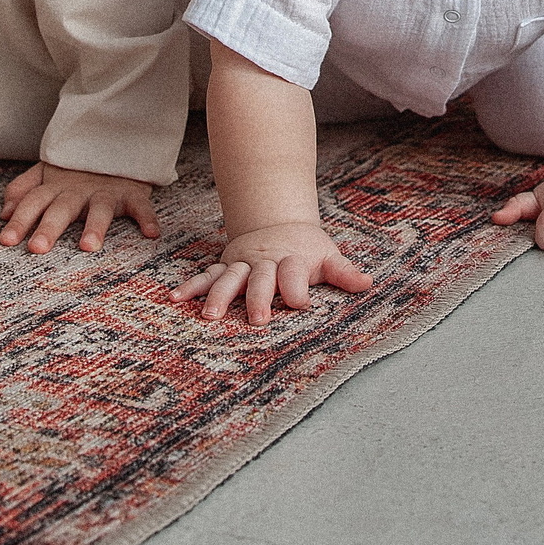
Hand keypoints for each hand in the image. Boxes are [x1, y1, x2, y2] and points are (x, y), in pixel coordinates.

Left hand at [0, 162, 158, 253]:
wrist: (116, 141)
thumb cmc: (76, 170)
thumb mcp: (46, 174)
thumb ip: (23, 190)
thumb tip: (3, 212)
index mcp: (56, 188)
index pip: (33, 203)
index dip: (19, 220)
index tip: (6, 241)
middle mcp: (78, 191)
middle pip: (61, 209)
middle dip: (49, 228)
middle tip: (37, 248)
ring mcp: (106, 192)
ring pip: (99, 209)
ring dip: (94, 227)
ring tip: (87, 246)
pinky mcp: (132, 193)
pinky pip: (141, 206)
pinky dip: (147, 218)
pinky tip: (151, 234)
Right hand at [169, 220, 372, 323]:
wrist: (280, 225)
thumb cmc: (307, 251)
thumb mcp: (328, 257)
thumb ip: (344, 272)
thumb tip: (368, 283)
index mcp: (292, 259)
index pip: (294, 274)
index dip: (297, 288)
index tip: (301, 303)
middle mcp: (265, 261)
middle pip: (260, 278)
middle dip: (258, 297)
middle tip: (258, 319)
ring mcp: (242, 264)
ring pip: (229, 278)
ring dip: (219, 296)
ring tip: (210, 316)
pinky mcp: (226, 267)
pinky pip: (206, 276)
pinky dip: (191, 286)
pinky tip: (175, 299)